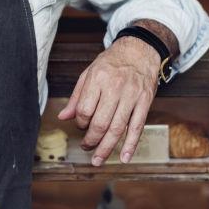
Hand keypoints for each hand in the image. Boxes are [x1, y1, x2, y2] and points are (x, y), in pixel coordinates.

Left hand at [57, 37, 159, 165]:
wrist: (140, 50)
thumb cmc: (112, 62)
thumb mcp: (89, 73)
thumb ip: (76, 96)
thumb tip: (64, 117)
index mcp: (97, 79)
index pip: (84, 110)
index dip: (80, 123)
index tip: (81, 125)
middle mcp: (115, 88)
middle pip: (100, 123)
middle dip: (91, 140)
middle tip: (86, 147)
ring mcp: (132, 96)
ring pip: (117, 129)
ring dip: (106, 148)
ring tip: (98, 159)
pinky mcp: (145, 102)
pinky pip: (137, 127)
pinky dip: (131, 145)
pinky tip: (125, 157)